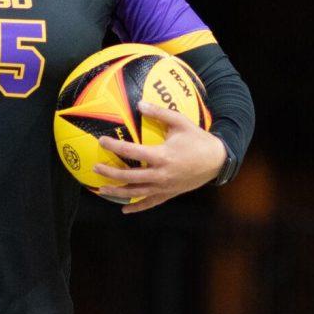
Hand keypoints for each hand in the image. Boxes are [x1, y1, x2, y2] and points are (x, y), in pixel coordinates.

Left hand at [92, 100, 226, 213]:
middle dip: (110, 173)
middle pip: (129, 177)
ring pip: (136, 193)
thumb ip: (159, 112)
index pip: (132, 152)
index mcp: (162, 156)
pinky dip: (137, 207)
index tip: (101, 141)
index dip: (115, 147)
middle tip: (95, 168)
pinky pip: (150, 203)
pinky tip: (124, 210)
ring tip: (101, 189)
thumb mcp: (180, 122)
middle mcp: (161, 174)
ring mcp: (164, 187)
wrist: (217, 161)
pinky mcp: (169, 194)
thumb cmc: (198, 139)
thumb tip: (139, 103)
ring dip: (118, 192)